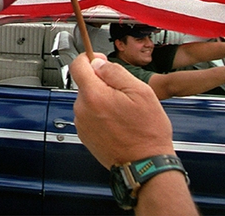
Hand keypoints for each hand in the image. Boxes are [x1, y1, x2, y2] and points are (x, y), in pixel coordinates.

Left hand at [70, 53, 173, 169]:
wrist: (145, 165)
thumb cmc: (147, 132)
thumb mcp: (140, 92)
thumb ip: (115, 73)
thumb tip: (98, 63)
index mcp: (94, 95)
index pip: (78, 65)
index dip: (89, 58)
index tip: (100, 60)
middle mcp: (82, 109)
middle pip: (85, 84)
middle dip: (102, 83)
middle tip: (124, 94)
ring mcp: (82, 124)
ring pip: (88, 100)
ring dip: (102, 100)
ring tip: (123, 113)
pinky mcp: (85, 135)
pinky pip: (90, 115)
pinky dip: (101, 114)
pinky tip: (118, 123)